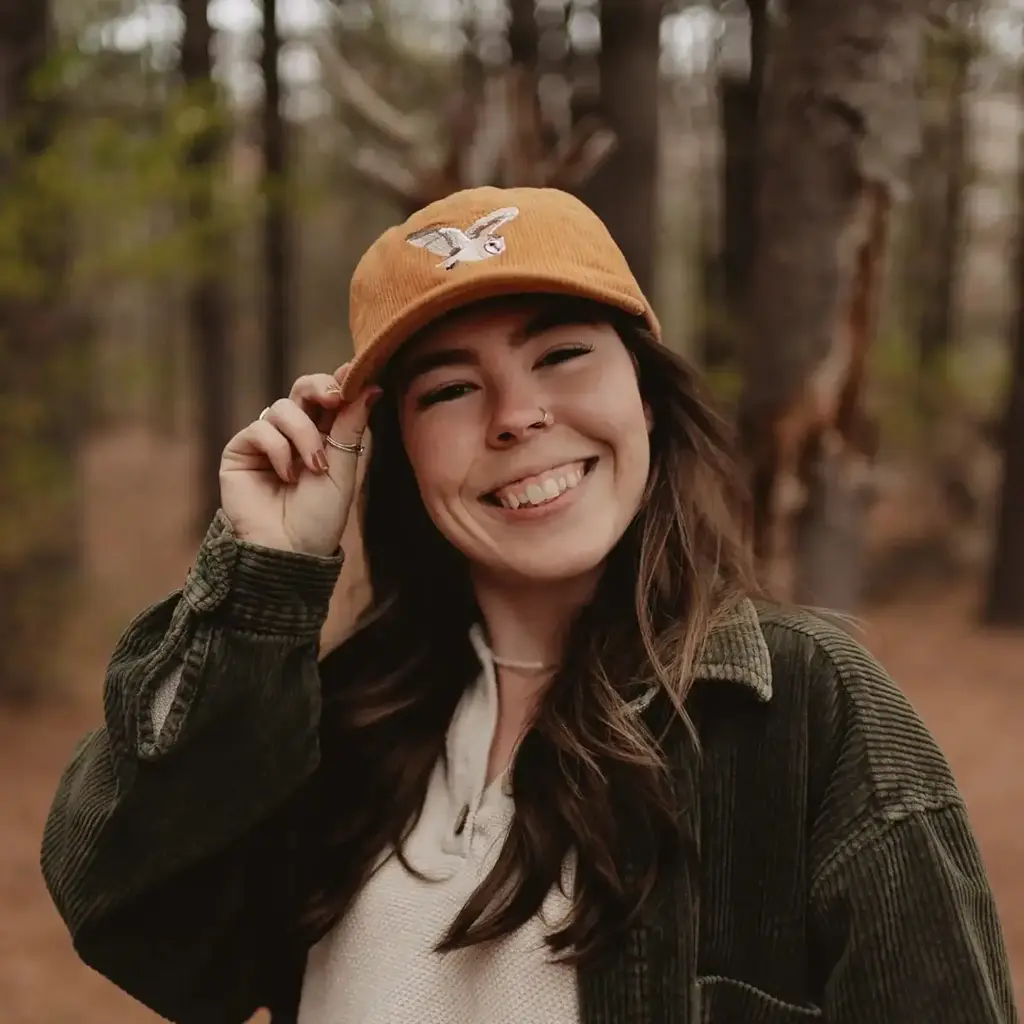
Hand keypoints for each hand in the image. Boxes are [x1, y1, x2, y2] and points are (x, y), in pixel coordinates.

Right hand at [219, 364, 381, 555]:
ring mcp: (266, 441)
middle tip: (334, 398)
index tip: (356, 375)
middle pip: (303, 388)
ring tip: (312, 468)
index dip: (340, 381)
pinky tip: (286, 475)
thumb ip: (352, 426)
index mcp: (324, 435)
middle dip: (319, 387)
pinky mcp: (241, 451)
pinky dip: (278, 450)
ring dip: (303, 435)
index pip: (330, 396)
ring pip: (282, 408)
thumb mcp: (344, 468)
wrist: (291, 550)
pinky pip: (260, 429)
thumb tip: (373, 386)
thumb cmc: (320, 516)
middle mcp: (294, 433)